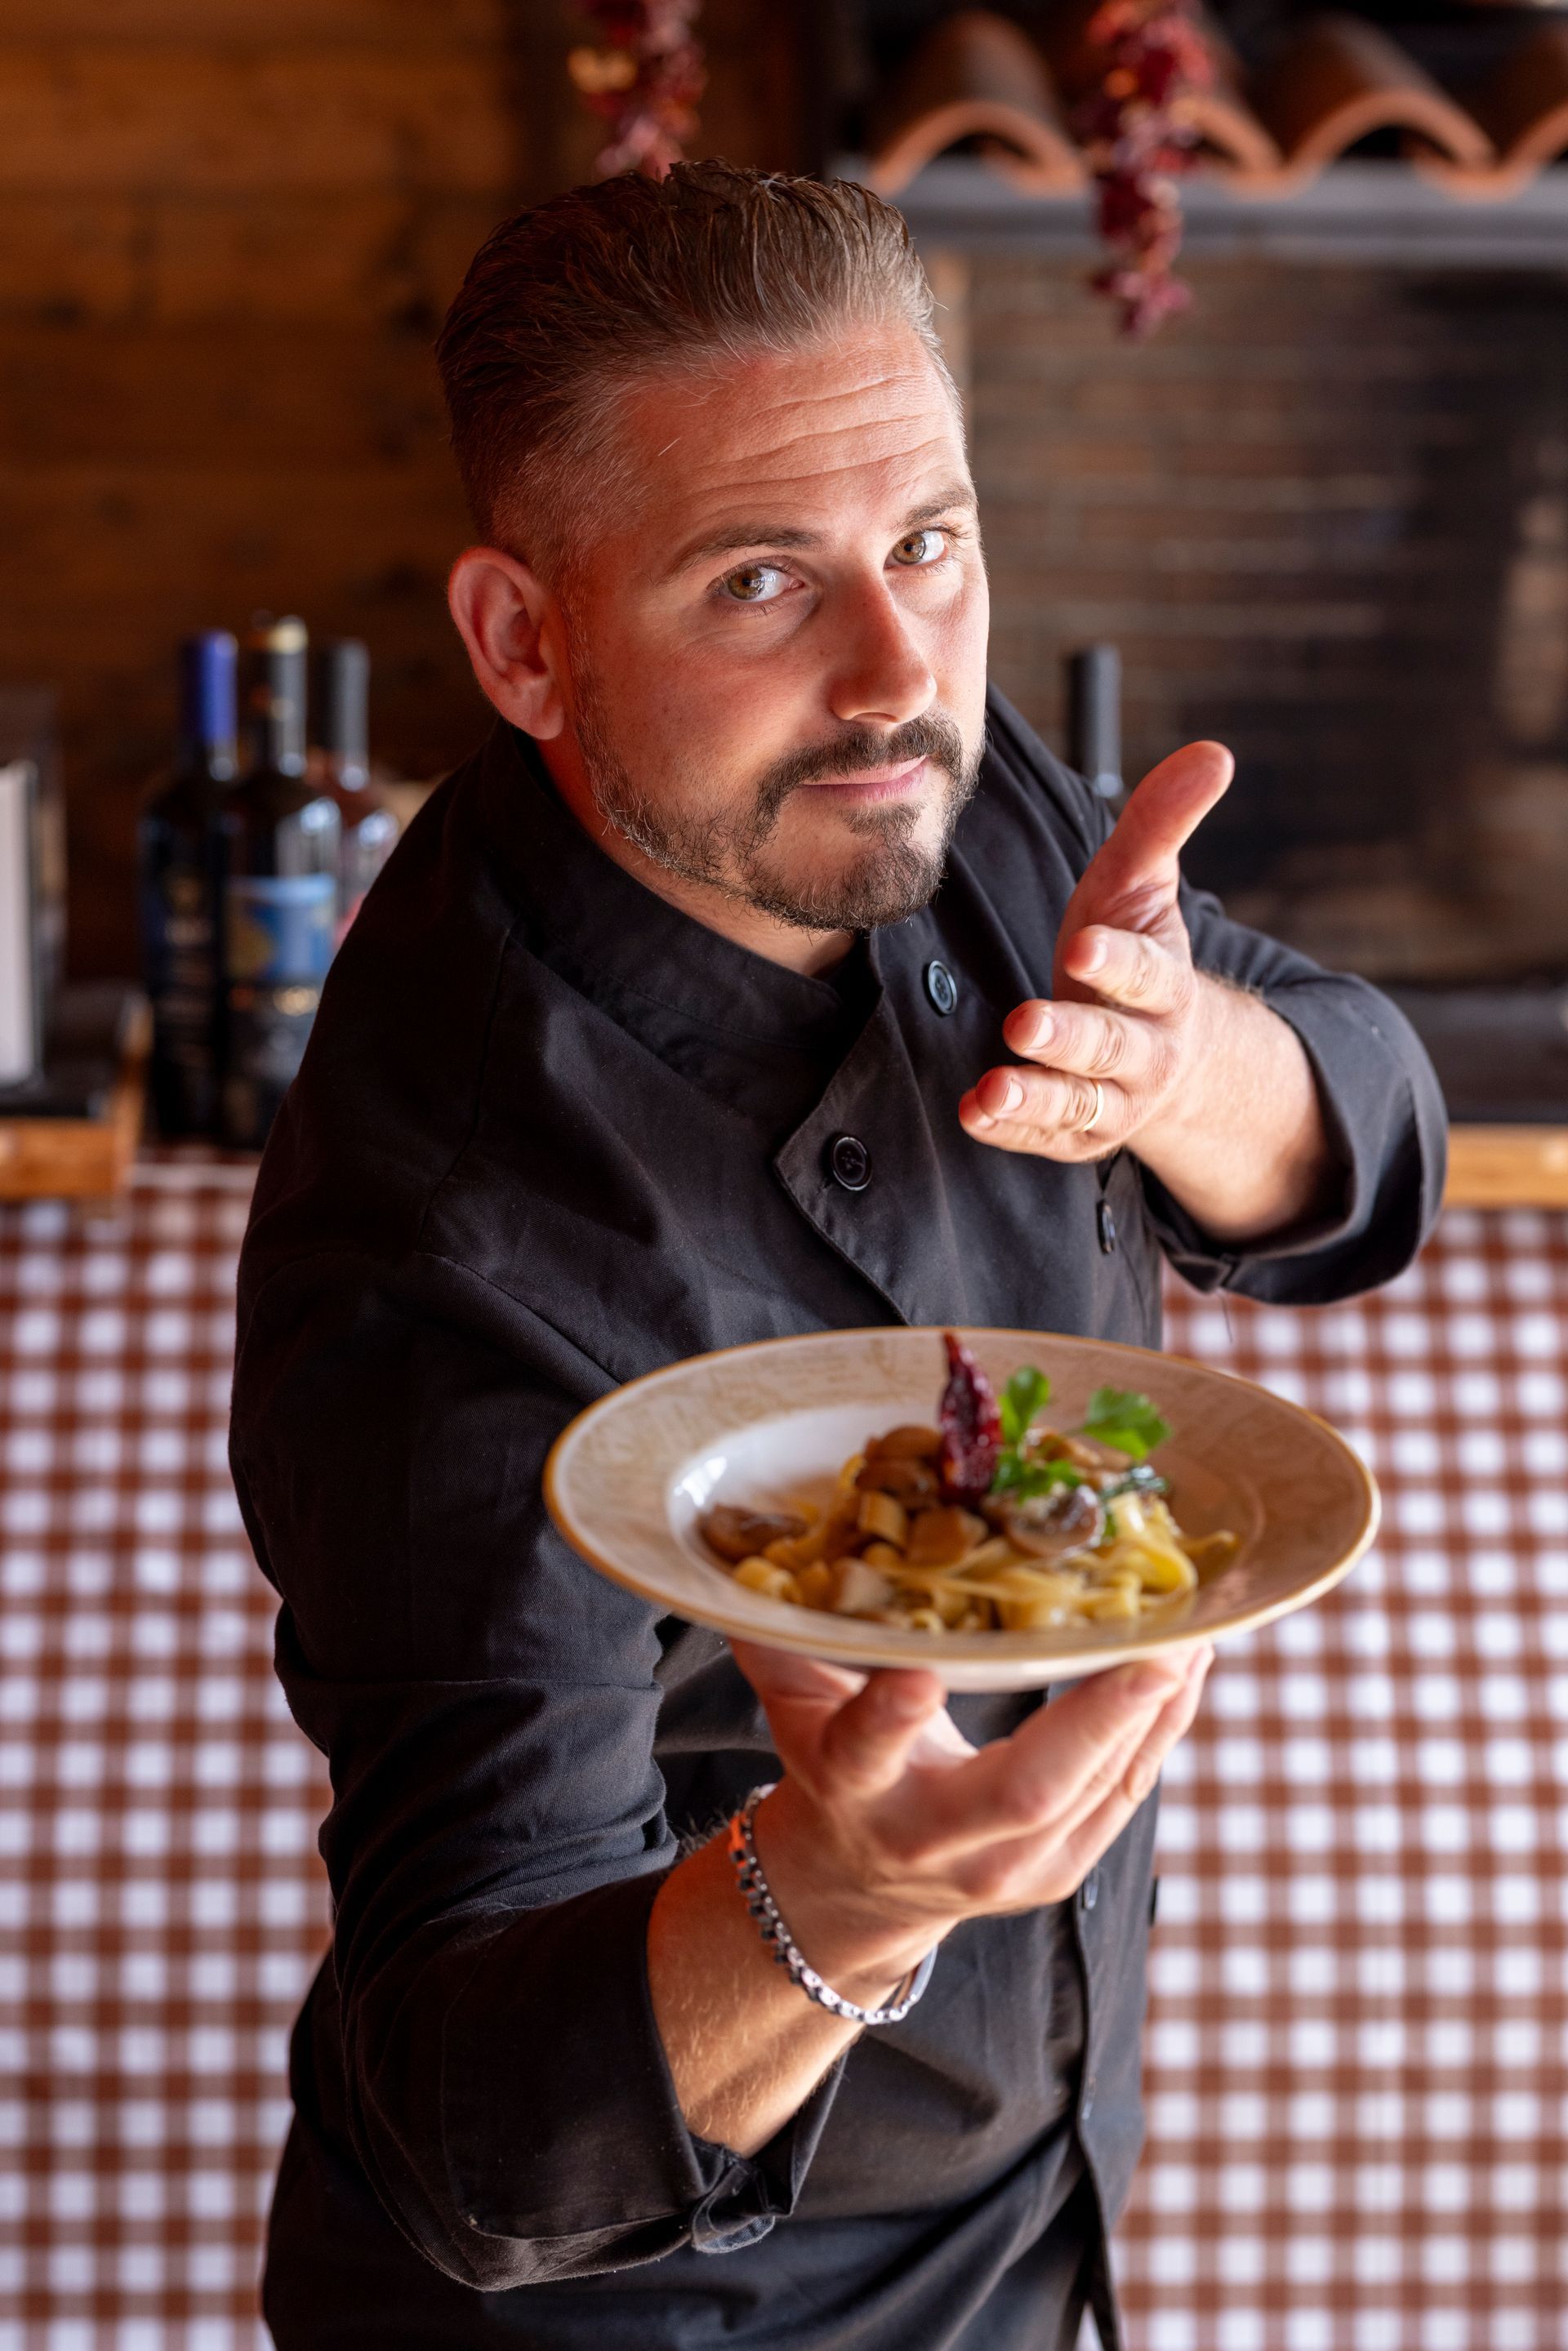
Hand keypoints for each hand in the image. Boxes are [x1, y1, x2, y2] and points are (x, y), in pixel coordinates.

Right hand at [729, 1640, 1212, 2002]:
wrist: (860, 1889)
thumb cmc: (830, 1767)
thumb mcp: (791, 1706)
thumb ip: (775, 1633)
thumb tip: (747, 1549)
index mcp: (853, 1789)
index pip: (866, 1753)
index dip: (891, 1716)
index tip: (919, 1673)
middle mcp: (933, 1840)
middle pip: (1025, 1793)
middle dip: (1096, 1721)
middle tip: (1154, 1649)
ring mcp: (1010, 1867)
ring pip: (1097, 1792)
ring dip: (1154, 1711)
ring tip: (1198, 1632)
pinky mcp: (1064, 1870)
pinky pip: (1128, 1793)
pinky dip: (1166, 1726)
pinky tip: (1195, 1664)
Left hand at [959, 741, 1233, 1162]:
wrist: (1165, 1054)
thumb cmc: (1132, 953)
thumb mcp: (1141, 888)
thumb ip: (1162, 823)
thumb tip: (1213, 752)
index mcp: (1165, 986)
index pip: (1145, 974)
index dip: (1117, 963)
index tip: (1083, 948)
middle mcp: (1148, 1049)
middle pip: (1110, 1045)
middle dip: (1069, 1036)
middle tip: (1024, 1022)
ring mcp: (1116, 1098)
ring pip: (1080, 1103)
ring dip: (1035, 1096)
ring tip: (992, 1089)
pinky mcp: (1080, 1135)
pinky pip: (1046, 1138)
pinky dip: (1011, 1130)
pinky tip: (973, 1112)